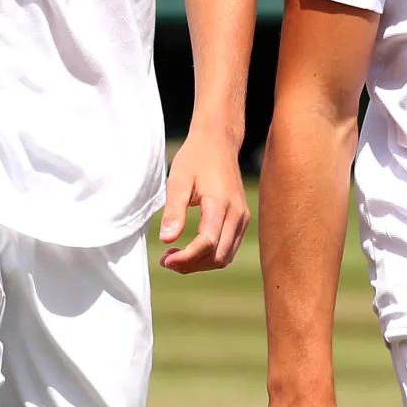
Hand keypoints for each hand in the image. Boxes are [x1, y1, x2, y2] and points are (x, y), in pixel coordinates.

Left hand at [159, 129, 250, 272]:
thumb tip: (166, 240)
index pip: (206, 243)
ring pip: (224, 257)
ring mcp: (242, 218)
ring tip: (175, 256)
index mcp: (220, 204)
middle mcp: (236, 214)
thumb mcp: (178, 181)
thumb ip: (174, 211)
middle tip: (166, 260)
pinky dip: (210, 256)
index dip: (185, 258)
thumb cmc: (195, 159)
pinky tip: (191, 249)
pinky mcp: (241, 219)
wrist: (218, 142)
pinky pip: (228, 248)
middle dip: (191, 265)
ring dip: (200, 264)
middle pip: (217, 256)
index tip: (165, 259)